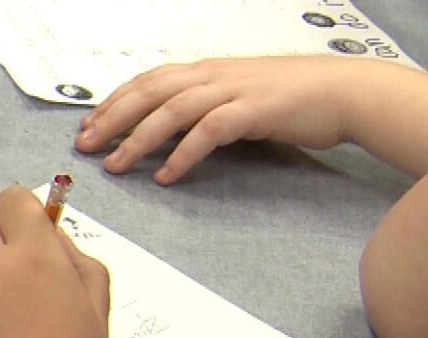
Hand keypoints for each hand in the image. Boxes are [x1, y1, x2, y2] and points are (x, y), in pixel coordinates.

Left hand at [75, 56, 359, 184]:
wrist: (341, 92)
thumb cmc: (287, 98)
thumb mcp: (232, 97)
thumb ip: (197, 108)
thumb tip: (159, 131)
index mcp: (204, 70)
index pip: (146, 82)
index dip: (112, 103)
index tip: (86, 126)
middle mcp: (212, 75)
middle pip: (149, 93)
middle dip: (112, 120)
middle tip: (85, 147)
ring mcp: (233, 90)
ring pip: (172, 110)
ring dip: (138, 139)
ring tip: (117, 165)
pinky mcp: (254, 110)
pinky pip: (210, 131)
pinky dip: (184, 153)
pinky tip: (167, 175)